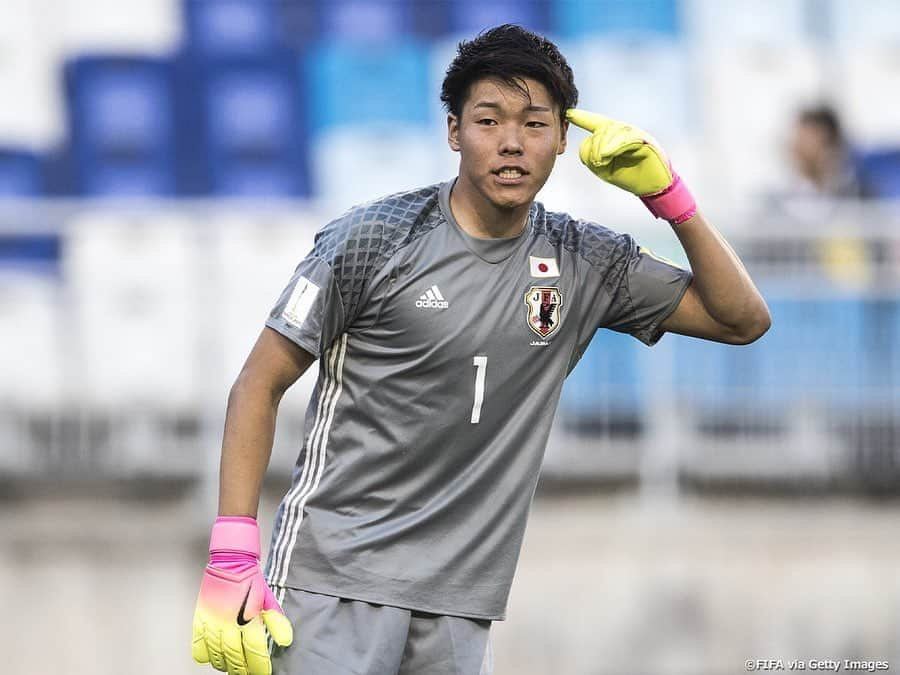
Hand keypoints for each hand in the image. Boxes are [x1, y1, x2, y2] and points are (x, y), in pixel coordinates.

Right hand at [192, 517, 292, 674]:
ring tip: (234, 668)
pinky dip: (206, 657)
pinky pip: (198, 648)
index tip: (264, 673)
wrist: (230, 561)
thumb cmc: (250, 579)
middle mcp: (229, 623)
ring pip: (217, 656)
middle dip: (244, 670)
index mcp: (248, 617)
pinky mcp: (200, 620)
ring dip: (227, 666)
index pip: (255, 651)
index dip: (260, 666)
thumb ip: (277, 622)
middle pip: (235, 658)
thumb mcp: (269, 599)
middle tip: (249, 673)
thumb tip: (286, 641)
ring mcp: (212, 623)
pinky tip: (215, 657)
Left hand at [566, 108, 695, 223]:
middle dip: (594, 146)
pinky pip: (626, 138)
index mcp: (614, 137)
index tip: (569, 113)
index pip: (596, 123)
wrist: (653, 186)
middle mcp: (624, 131)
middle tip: (596, 163)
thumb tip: (590, 146)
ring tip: (601, 161)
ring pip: (612, 131)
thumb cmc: (630, 176)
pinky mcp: (645, 140)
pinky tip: (607, 154)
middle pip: (602, 128)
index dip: (583, 118)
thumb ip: (591, 157)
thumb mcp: (604, 169)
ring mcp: (635, 134)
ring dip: (602, 147)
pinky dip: (614, 146)